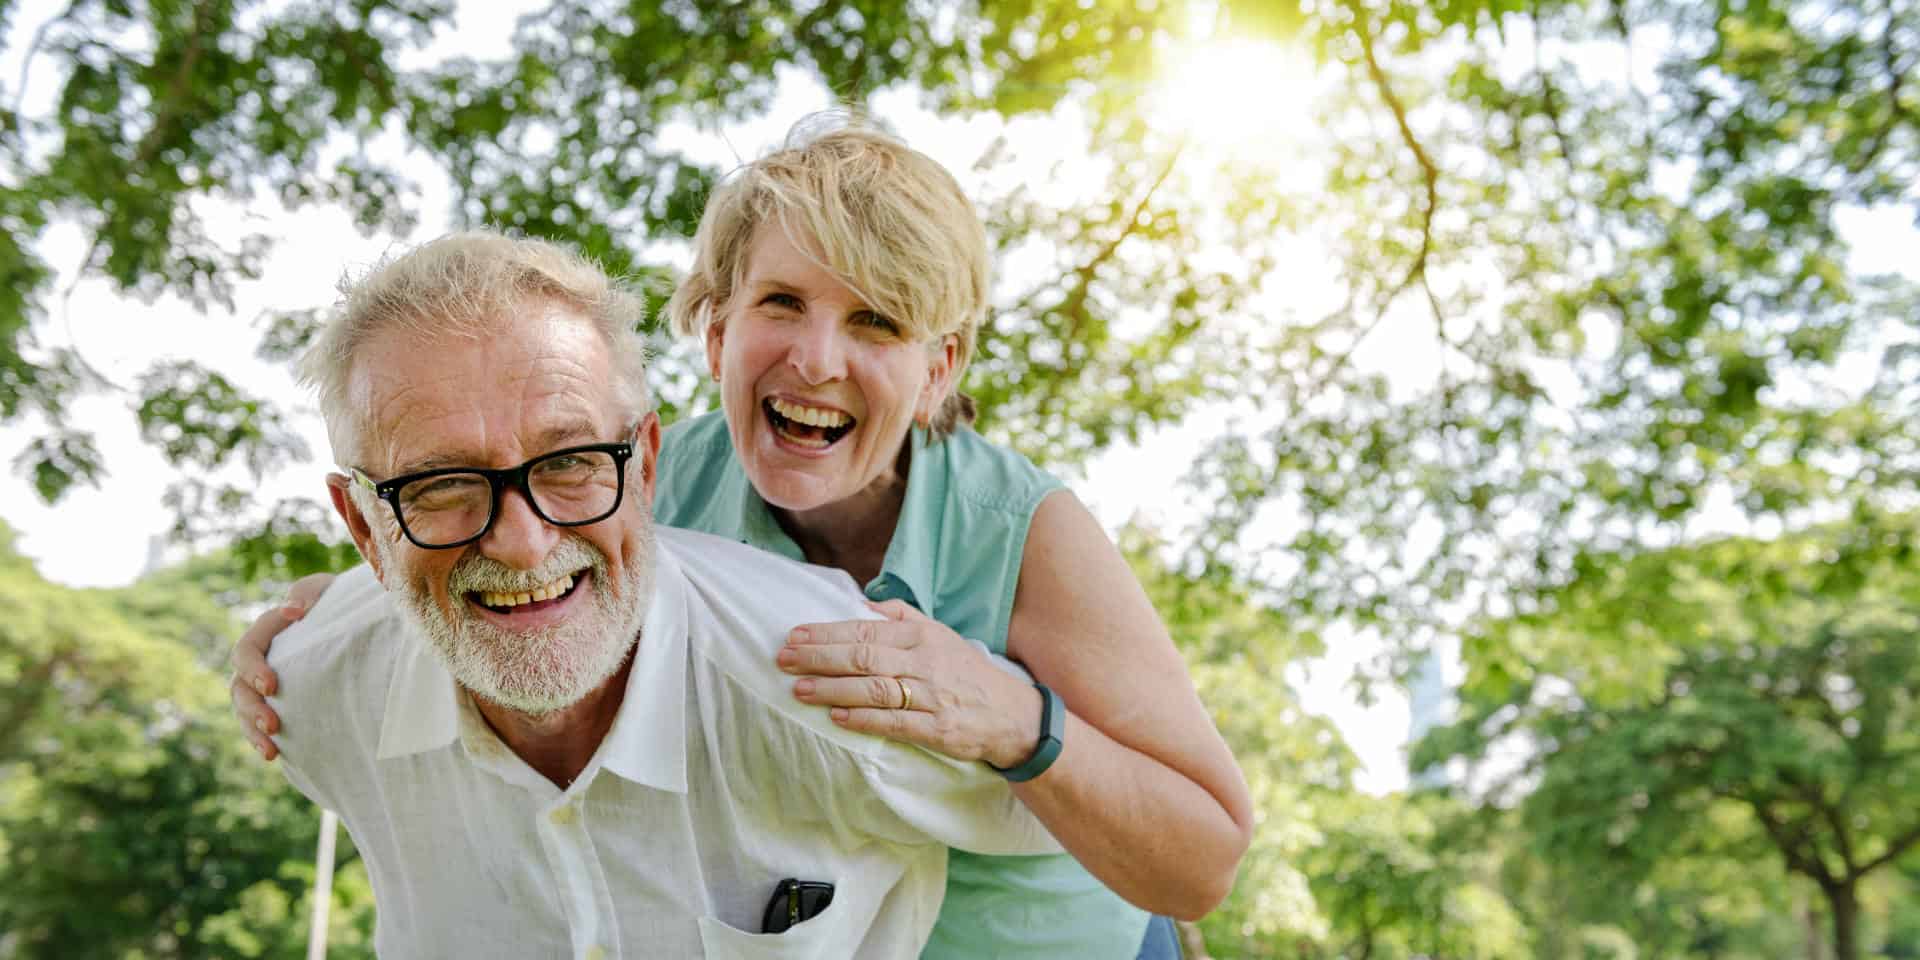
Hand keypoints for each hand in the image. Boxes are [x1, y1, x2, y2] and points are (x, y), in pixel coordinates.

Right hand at [230, 572, 335, 759]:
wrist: (352, 617)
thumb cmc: (336, 599)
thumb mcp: (324, 589)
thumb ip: (307, 594)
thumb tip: (291, 610)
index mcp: (266, 632)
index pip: (247, 651)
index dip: (253, 669)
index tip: (272, 686)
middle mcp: (260, 660)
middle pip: (240, 687)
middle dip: (252, 709)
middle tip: (273, 725)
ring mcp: (265, 683)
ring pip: (245, 710)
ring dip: (253, 731)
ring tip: (270, 751)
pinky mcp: (279, 701)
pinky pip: (261, 723)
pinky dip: (264, 739)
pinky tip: (276, 755)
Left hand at [776, 599, 1043, 768]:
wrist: (1010, 714)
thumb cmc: (965, 671)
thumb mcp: (938, 634)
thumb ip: (900, 617)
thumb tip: (860, 602)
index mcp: (921, 636)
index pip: (865, 630)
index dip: (826, 633)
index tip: (794, 635)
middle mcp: (924, 662)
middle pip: (863, 657)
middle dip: (819, 658)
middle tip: (784, 660)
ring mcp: (931, 696)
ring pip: (873, 690)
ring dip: (832, 690)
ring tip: (799, 690)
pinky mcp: (937, 728)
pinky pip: (894, 722)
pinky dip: (863, 720)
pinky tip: (837, 718)